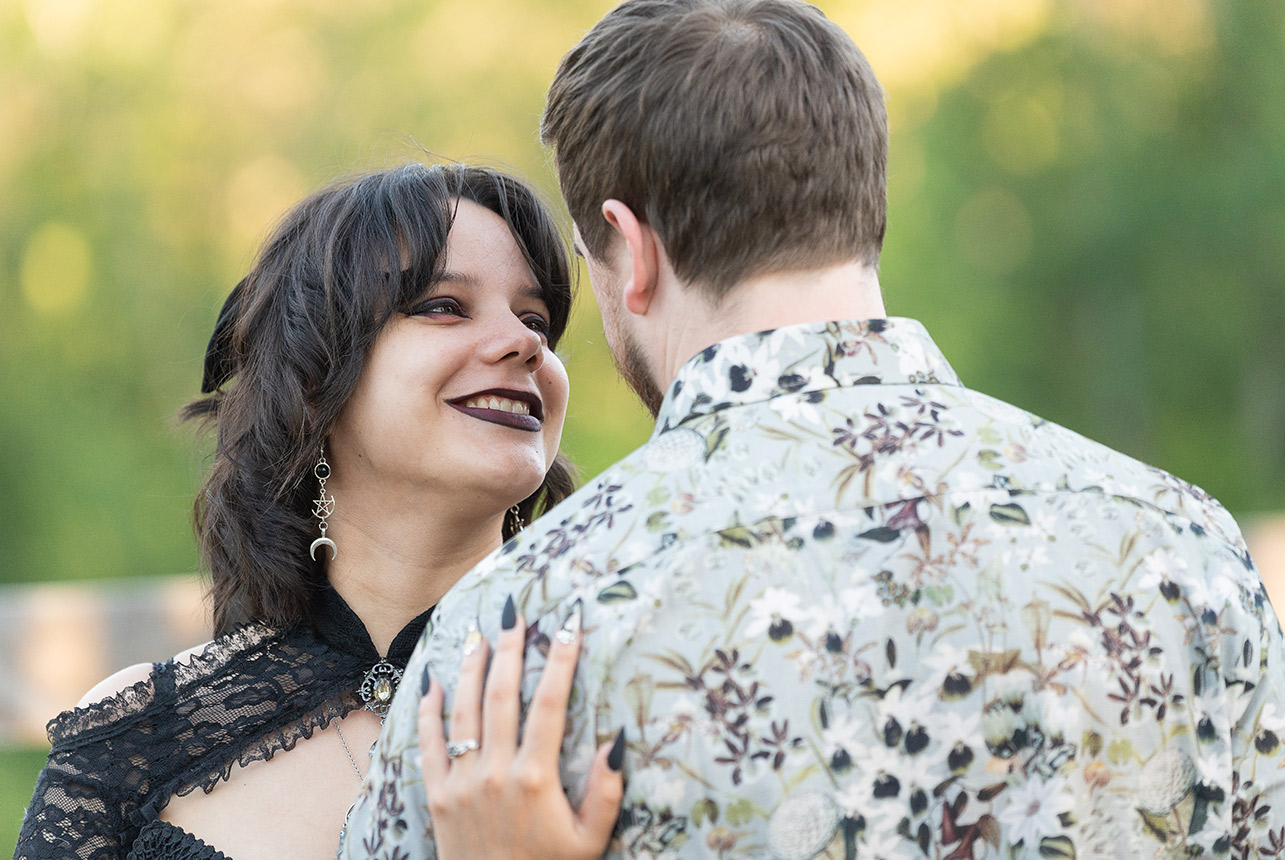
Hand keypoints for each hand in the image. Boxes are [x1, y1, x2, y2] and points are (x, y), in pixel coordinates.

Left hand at [418, 598, 623, 859]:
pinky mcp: (437, 795)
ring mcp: (461, 781)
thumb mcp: (590, 840)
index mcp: (536, 778)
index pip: (552, 704)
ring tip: (479, 633)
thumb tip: (617, 740)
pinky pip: (428, 744)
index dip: (563, 660)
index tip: (570, 625)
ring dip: (471, 667)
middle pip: (503, 694)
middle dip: (511, 648)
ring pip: (465, 710)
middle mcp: (495, 771)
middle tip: (516, 612)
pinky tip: (433, 681)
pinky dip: (429, 710)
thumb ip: (606, 792)